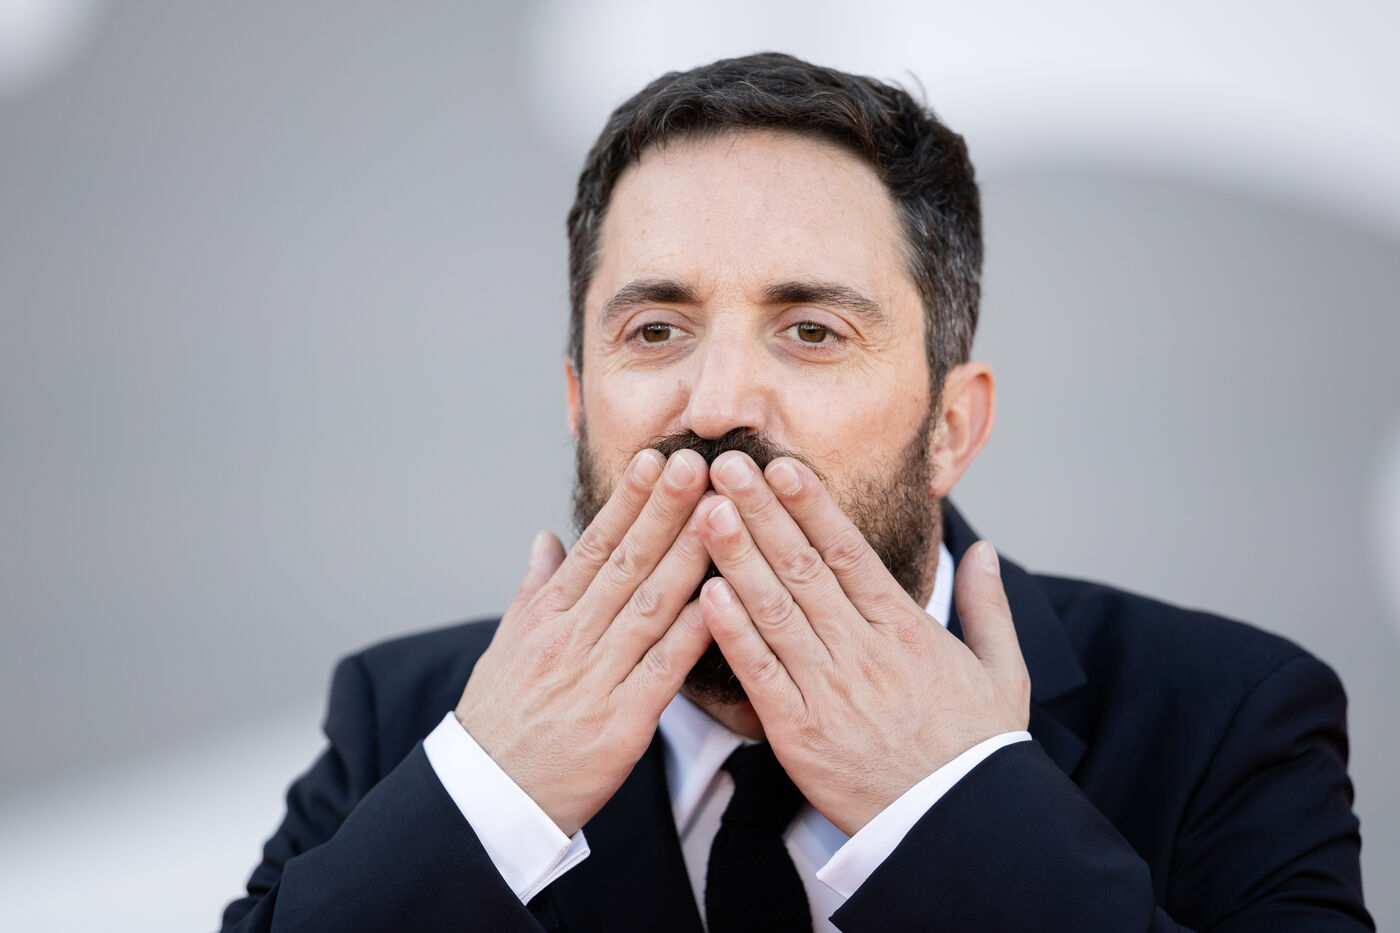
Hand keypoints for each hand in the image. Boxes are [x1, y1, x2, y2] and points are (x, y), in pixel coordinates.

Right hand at [455, 449, 713, 834]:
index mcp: (547, 616)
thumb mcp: (507, 644)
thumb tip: (548, 536)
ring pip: (649, 606)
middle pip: (626, 564)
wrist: (489, 797)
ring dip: (687, 556)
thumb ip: (535, 587)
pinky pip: (662, 671)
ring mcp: (596, 679)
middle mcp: (570, 639)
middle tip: (697, 462)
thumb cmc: (503, 717)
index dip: (629, 500)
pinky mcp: (620, 724)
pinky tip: (720, 600)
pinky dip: (691, 634)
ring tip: (718, 513)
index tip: (658, 457)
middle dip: (664, 510)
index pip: (595, 545)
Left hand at [694, 452, 1029, 834]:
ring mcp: (828, 690)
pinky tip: (706, 593)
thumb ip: (987, 604)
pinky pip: (759, 674)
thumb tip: (984, 549)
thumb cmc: (977, 748)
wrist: (958, 825)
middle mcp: (862, 650)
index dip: (810, 505)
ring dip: (737, 557)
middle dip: (760, 511)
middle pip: (801, 567)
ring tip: (705, 510)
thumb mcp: (1003, 670)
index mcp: (905, 628)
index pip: (847, 552)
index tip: (780, 464)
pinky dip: (732, 633)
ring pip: (774, 610)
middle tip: (724, 464)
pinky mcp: (798, 732)